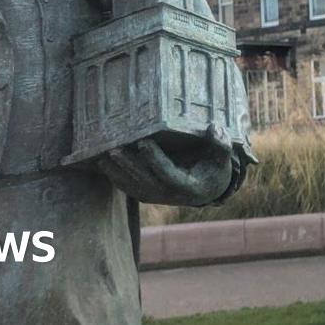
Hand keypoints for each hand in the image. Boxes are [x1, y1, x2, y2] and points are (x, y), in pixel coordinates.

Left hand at [97, 123, 254, 205]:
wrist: (206, 191)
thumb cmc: (214, 170)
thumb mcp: (222, 159)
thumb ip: (221, 144)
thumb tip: (214, 127)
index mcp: (187, 186)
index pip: (167, 172)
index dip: (154, 159)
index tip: (143, 142)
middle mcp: (169, 194)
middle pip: (144, 180)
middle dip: (128, 164)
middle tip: (114, 148)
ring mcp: (155, 196)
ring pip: (132, 185)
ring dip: (116, 171)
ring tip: (101, 155)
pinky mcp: (146, 194)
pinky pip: (128, 187)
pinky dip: (115, 177)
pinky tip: (102, 163)